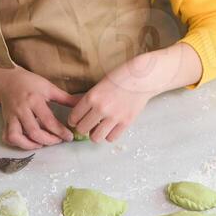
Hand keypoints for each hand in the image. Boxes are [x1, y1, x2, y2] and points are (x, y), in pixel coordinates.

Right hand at [0, 65, 77, 149]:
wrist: (7, 80)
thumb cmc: (30, 83)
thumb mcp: (49, 87)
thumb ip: (66, 98)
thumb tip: (83, 103)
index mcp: (35, 100)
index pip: (48, 120)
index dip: (60, 132)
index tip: (69, 137)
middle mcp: (22, 110)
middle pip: (34, 132)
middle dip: (49, 140)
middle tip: (58, 141)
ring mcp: (12, 117)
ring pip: (17, 137)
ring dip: (31, 145)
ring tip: (42, 144)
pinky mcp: (6, 121)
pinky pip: (7, 137)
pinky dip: (17, 144)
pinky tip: (28, 143)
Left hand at [67, 45, 201, 142]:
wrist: (142, 77)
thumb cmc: (120, 77)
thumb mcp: (99, 85)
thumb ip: (86, 98)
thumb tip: (73, 108)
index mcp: (91, 96)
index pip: (74, 117)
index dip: (74, 120)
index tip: (77, 119)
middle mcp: (101, 108)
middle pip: (82, 129)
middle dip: (83, 127)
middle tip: (88, 124)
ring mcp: (114, 117)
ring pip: (95, 137)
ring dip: (95, 134)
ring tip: (99, 128)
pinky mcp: (126, 122)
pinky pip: (111, 138)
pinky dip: (109, 135)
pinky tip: (111, 127)